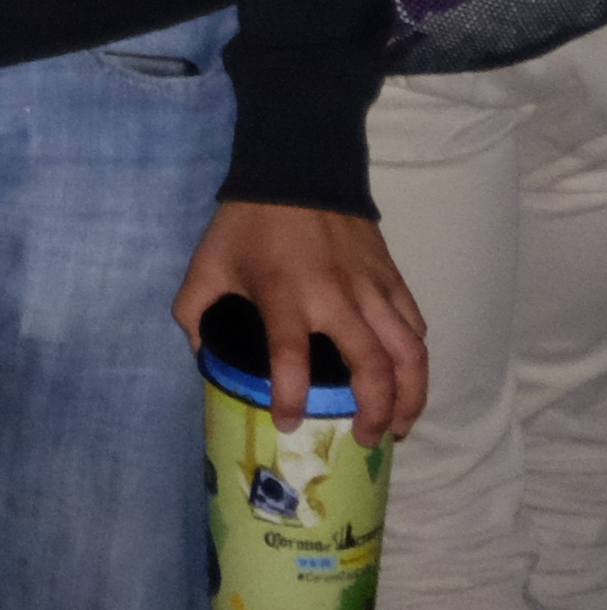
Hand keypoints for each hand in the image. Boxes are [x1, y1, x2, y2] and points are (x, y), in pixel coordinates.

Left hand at [177, 199, 428, 443]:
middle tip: (368, 441)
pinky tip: (407, 379)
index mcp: (285, 295)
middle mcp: (336, 298)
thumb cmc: (249, 222)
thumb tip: (199, 351)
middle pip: (372, 367)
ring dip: (412, 396)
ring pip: (410, 354)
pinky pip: (415, 327)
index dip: (291, 397)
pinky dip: (415, 359)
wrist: (298, 169)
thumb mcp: (207, 263)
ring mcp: (372, 290)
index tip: (289, 423)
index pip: (291, 358)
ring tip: (401, 425)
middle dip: (376, 413)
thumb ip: (194, 309)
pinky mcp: (393, 279)